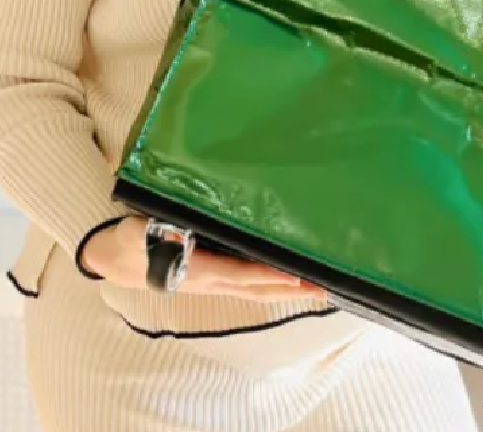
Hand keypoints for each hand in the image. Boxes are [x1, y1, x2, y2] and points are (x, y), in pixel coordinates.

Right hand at [81, 217, 326, 302]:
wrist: (117, 258)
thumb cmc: (130, 241)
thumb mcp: (135, 232)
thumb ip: (152, 232)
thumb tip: (176, 233)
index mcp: (197, 269)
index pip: (239, 274)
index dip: (267, 275)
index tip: (295, 275)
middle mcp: (211, 280)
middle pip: (258, 288)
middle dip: (291, 289)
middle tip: (325, 288)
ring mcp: (215, 282)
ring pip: (258, 290)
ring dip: (289, 291)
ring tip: (321, 289)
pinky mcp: (217, 276)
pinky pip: (251, 285)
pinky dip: (274, 286)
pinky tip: (294, 283)